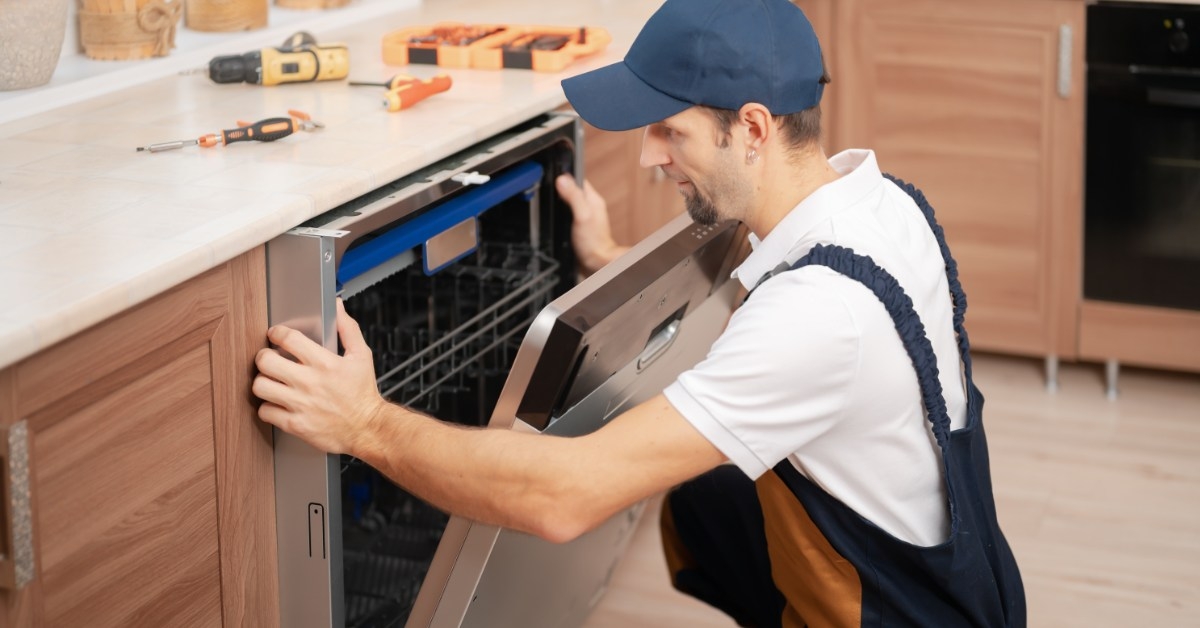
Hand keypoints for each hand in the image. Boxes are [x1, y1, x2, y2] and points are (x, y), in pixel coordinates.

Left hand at [253, 299, 386, 455]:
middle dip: (264, 357)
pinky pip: (265, 412)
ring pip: (260, 386)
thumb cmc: (363, 393)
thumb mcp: (361, 356)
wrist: (368, 428)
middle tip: (269, 359)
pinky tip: (277, 403)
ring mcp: (300, 405)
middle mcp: (310, 383)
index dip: (277, 333)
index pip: (288, 338)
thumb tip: (337, 307)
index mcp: (325, 363)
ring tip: (271, 381)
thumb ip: (347, 329)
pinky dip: (268, 407)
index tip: (275, 335)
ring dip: (263, 382)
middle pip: (266, 361)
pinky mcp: (295, 425)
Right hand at [555, 174, 627, 275]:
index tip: (553, 173)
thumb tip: (562, 180)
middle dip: (560, 189)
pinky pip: (567, 216)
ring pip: (569, 203)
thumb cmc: (594, 243)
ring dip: (559, 203)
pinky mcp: (579, 229)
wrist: (597, 264)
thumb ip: (573, 197)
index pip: (578, 179)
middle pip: (572, 191)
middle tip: (547, 188)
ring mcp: (584, 218)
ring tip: (548, 201)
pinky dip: (560, 216)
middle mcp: (589, 207)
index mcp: (593, 200)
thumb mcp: (582, 216)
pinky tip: (555, 219)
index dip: (565, 175)